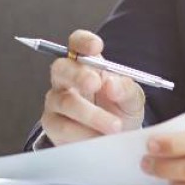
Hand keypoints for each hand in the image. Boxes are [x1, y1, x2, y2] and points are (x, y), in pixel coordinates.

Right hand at [40, 30, 145, 145]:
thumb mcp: (132, 100)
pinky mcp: (53, 125)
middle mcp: (66, 79)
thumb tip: (112, 84)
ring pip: (65, 102)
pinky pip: (63, 127)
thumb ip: (126, 89)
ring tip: (114, 127)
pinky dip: (84, 134)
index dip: (83, 42)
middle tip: (96, 84)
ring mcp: (56, 101)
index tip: (96, 47)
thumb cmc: (120, 112)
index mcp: (87, 64)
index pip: (77, 43)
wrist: (115, 143)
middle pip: (61, 68)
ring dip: (91, 114)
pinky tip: (99, 139)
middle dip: (78, 75)